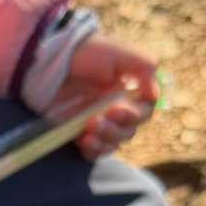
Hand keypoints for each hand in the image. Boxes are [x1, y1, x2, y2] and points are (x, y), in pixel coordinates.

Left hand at [55, 34, 157, 160]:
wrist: (50, 61)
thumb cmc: (87, 53)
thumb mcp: (120, 53)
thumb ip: (144, 68)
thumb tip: (155, 94)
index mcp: (128, 91)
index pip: (145, 111)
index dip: (136, 115)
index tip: (118, 108)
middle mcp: (116, 108)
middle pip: (130, 130)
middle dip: (117, 127)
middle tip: (98, 118)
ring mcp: (98, 122)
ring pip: (114, 143)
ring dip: (106, 139)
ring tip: (89, 127)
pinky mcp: (80, 133)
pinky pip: (95, 152)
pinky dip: (94, 151)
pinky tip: (85, 141)